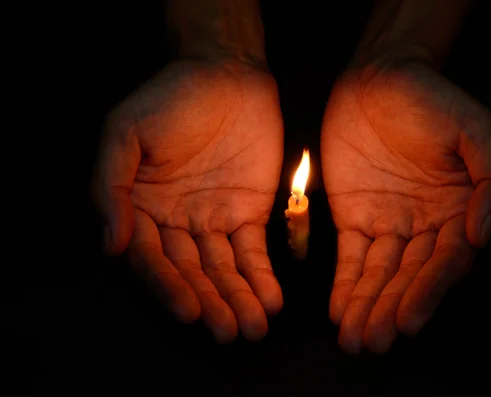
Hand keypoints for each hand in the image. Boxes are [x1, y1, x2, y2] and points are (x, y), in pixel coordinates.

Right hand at [94, 60, 283, 341]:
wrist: (225, 73)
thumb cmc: (169, 98)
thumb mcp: (124, 132)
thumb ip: (111, 186)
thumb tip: (111, 244)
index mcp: (139, 209)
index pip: (150, 259)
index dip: (167, 287)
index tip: (189, 311)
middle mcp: (174, 223)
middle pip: (190, 273)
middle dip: (210, 303)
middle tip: (230, 332)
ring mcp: (212, 221)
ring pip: (222, 270)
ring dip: (238, 299)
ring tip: (254, 327)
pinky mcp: (248, 213)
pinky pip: (253, 251)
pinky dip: (262, 276)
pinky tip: (271, 299)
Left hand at [322, 61, 490, 352]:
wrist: (378, 78)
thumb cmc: (432, 98)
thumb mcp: (475, 128)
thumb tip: (482, 232)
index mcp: (461, 209)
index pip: (447, 260)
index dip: (428, 291)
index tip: (409, 320)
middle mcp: (428, 225)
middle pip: (412, 276)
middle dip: (393, 309)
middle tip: (374, 341)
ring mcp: (391, 223)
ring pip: (381, 275)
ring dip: (368, 307)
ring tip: (355, 339)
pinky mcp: (356, 217)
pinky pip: (352, 257)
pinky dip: (346, 285)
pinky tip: (340, 311)